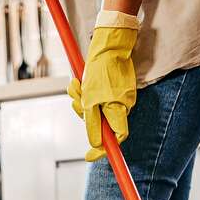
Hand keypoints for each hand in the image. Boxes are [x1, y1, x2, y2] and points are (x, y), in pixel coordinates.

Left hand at [67, 12, 138, 161]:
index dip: (103, 149)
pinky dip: (84, 93)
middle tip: (77, 102)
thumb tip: (95, 144)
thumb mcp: (90, 100)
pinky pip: (95, 98)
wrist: (108, 43)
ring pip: (95, 109)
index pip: (117, 138)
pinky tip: (78, 83)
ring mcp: (118, 96)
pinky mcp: (112, 88)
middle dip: (84, 115)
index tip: (89, 156)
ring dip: (81, 100)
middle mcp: (122, 105)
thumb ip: (93, 123)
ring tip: (76, 86)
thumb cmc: (100, 70)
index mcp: (120, 109)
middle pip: (101, 123)